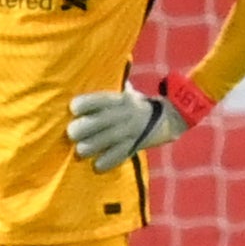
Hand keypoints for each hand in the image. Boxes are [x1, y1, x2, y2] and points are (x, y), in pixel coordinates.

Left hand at [66, 87, 188, 173]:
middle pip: (96, 122)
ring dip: (89, 147)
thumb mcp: (127, 93)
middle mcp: (123, 114)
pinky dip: (106, 162)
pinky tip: (97, 165)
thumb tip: (91, 80)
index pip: (97, 100)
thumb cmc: (139, 104)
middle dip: (80, 129)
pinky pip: (118, 155)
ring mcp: (130, 131)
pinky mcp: (135, 145)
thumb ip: (111, 92)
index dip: (83, 104)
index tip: (74, 108)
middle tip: (72, 133)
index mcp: (120, 99)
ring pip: (104, 140)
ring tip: (81, 150)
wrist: (171, 116)